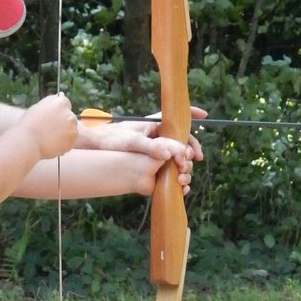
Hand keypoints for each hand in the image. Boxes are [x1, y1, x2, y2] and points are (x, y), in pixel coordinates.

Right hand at [23, 93, 78, 159]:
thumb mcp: (38, 106)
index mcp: (61, 103)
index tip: (51, 117)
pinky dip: (64, 142)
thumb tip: (61, 95)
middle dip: (62, 122)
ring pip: (71, 129)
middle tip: (48, 129)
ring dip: (64, 132)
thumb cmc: (29, 124)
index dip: (57, 111)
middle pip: (69, 116)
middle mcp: (69, 114)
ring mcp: (72, 128)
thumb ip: (51, 101)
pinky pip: (70, 140)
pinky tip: (52, 143)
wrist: (28, 142)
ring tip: (49, 137)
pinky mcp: (72, 140)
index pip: (65, 103)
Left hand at [83, 116, 203, 175]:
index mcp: (154, 126)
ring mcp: (154, 150)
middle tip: (196, 159)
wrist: (96, 149)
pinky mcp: (149, 164)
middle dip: (190, 149)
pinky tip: (180, 186)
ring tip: (184, 178)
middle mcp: (156, 137)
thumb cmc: (112, 140)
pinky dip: (175, 176)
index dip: (191, 114)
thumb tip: (170, 154)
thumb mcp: (132, 142)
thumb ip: (151, 147)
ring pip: (176, 156)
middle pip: (181, 140)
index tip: (204, 114)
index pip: (176, 117)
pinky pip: (167, 168)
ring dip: (184, 166)